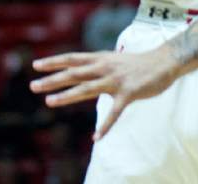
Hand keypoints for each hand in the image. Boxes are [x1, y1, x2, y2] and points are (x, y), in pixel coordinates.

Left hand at [30, 43, 180, 140]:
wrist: (164, 62)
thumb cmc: (137, 63)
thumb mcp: (114, 60)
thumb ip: (97, 66)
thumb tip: (80, 69)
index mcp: (101, 59)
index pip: (73, 59)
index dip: (54, 61)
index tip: (36, 65)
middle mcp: (105, 68)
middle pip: (74, 73)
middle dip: (53, 80)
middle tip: (33, 85)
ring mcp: (116, 80)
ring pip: (87, 89)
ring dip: (67, 96)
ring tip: (49, 102)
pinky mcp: (129, 93)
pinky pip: (114, 112)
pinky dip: (105, 126)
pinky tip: (97, 138)